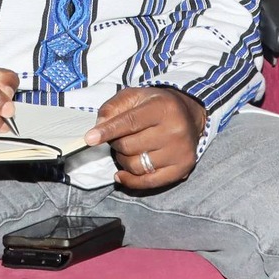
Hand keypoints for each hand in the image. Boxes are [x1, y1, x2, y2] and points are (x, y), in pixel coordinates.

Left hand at [89, 86, 204, 188]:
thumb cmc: (156, 105)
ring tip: (127, 150)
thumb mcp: (134, 96)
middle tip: (119, 138)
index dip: (108, 131)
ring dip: (123, 160)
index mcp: (163, 108)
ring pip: (136, 166)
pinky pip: (149, 182)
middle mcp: (175, 130)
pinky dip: (130, 181)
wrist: (189, 115)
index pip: (130, 122)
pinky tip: (122, 174)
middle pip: (129, 146)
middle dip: (116, 143)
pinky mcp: (182, 168)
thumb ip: (112, 107)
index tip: (89, 139)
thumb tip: (98, 126)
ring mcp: (180, 152)